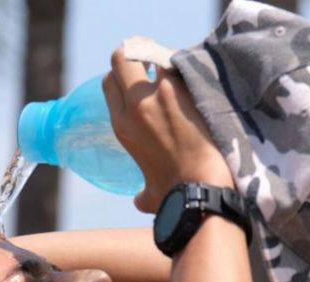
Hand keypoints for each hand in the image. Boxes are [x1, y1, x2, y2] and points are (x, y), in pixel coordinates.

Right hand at [102, 46, 233, 213]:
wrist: (201, 188)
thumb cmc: (176, 196)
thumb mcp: (150, 194)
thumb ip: (141, 194)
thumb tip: (140, 201)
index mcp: (122, 126)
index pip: (109, 81)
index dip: (122, 75)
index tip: (138, 77)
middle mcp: (134, 106)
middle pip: (122, 58)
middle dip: (136, 53)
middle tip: (154, 62)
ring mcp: (158, 94)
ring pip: (150, 53)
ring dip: (163, 57)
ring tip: (178, 68)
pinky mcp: (183, 89)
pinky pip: (178, 61)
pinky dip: (185, 63)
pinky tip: (197, 75)